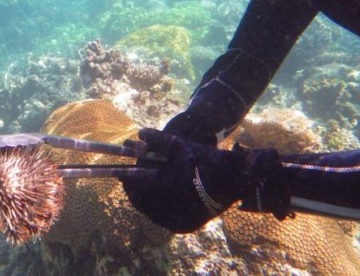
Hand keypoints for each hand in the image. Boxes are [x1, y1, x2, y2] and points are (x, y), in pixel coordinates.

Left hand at [120, 128, 288, 232]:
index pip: (131, 185)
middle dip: (136, 190)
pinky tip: (163, 197)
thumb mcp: (179, 145)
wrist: (235, 179)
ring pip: (150, 211)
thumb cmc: (204, 158)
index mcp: (158, 188)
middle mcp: (164, 209)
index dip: (126, 178)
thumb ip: (156, 140)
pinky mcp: (184, 227)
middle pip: (139, 201)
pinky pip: (164, 219)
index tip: (124, 171)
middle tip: (135, 180)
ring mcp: (174, 221)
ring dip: (146, 200)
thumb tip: (140, 133)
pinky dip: (160, 209)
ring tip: (148, 188)